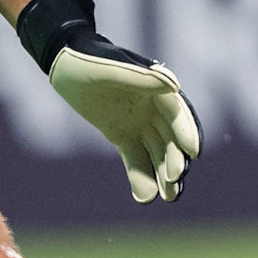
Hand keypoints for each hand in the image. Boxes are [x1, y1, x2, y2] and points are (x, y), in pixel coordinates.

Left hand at [16, 0, 200, 204]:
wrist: (64, 61)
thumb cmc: (86, 59)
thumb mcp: (107, 67)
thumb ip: (138, 78)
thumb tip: (174, 86)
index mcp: (155, 86)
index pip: (176, 113)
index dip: (186, 132)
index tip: (193, 153)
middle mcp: (153, 106)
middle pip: (170, 137)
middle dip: (174, 160)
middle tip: (173, 183)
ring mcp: (140, 121)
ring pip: (157, 152)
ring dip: (163, 174)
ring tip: (167, 198)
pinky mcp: (123, 134)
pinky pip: (135, 158)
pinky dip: (141, 177)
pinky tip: (144, 198)